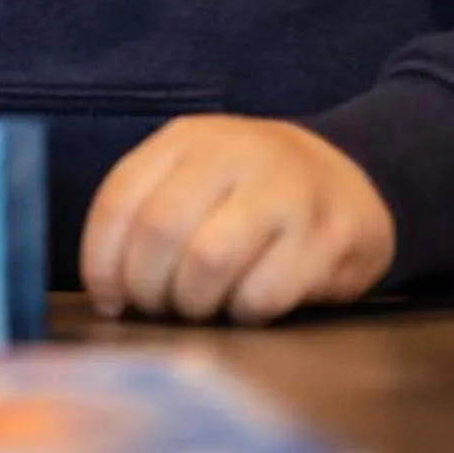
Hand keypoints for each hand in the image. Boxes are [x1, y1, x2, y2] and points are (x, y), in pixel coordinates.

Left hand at [81, 116, 394, 322]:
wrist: (351, 180)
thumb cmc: (251, 194)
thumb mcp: (195, 178)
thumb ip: (148, 215)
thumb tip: (107, 294)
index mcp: (188, 139)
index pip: (120, 199)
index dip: (102, 261)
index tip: (109, 299)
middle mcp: (236, 154)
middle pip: (159, 230)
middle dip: (147, 286)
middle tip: (158, 307)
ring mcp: (288, 191)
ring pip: (208, 260)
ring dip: (192, 301)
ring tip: (199, 307)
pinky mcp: (331, 235)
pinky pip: (265, 291)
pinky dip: (243, 312)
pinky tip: (246, 306)